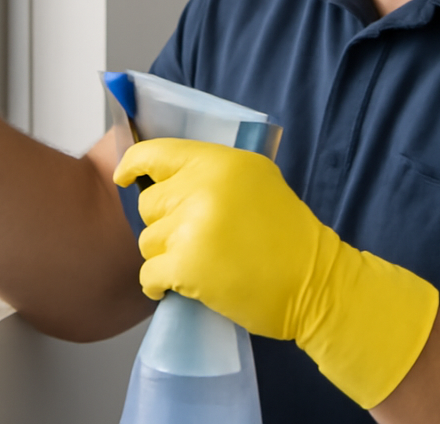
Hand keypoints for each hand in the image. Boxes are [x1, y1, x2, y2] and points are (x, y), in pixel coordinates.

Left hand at [114, 137, 439, 408]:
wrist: (315, 282)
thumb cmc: (287, 231)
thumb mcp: (256, 177)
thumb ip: (212, 169)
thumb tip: (165, 170)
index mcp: (217, 161)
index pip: (153, 154)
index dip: (132, 165)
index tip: (124, 177)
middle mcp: (200, 188)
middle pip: (148, 203)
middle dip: (162, 223)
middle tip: (189, 236)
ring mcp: (192, 228)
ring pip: (146, 240)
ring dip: (163, 254)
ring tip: (192, 261)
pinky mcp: (188, 267)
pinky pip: (149, 273)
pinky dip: (156, 283)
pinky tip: (174, 285)